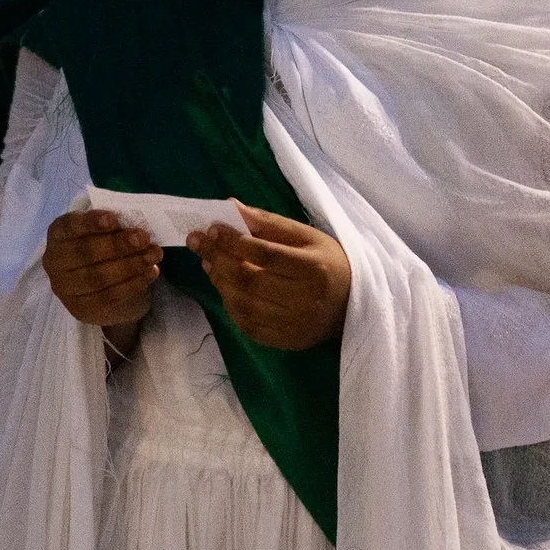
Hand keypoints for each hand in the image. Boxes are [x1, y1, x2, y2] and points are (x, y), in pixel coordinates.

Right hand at [42, 211, 159, 352]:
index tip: (113, 219)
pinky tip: (150, 272)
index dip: (90, 222)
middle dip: (117, 244)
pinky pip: (109, 297)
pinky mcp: (80, 309)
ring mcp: (65, 289)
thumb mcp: (105, 230)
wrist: (104, 283)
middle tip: (143, 237)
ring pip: (98, 277)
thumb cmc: (104, 245)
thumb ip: (114, 226)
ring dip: (130, 265)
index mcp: (58, 234)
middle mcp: (54, 262)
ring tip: (154, 254)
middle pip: (85, 253)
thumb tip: (136, 225)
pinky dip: (133, 284)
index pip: (69, 226)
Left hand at [190, 207, 349, 350]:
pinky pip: (247, 325)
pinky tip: (223, 286)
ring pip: (243, 303)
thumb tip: (232, 207)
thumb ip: (270, 223)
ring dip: (219, 280)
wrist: (352, 305)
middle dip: (217, 257)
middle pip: (249, 279)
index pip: (265, 254)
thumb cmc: (329, 262)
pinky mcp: (286, 341)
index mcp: (314, 268)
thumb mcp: (307, 236)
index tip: (212, 228)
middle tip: (197, 241)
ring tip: (208, 261)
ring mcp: (294, 325)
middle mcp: (305, 299)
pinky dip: (229, 304)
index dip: (234, 241)